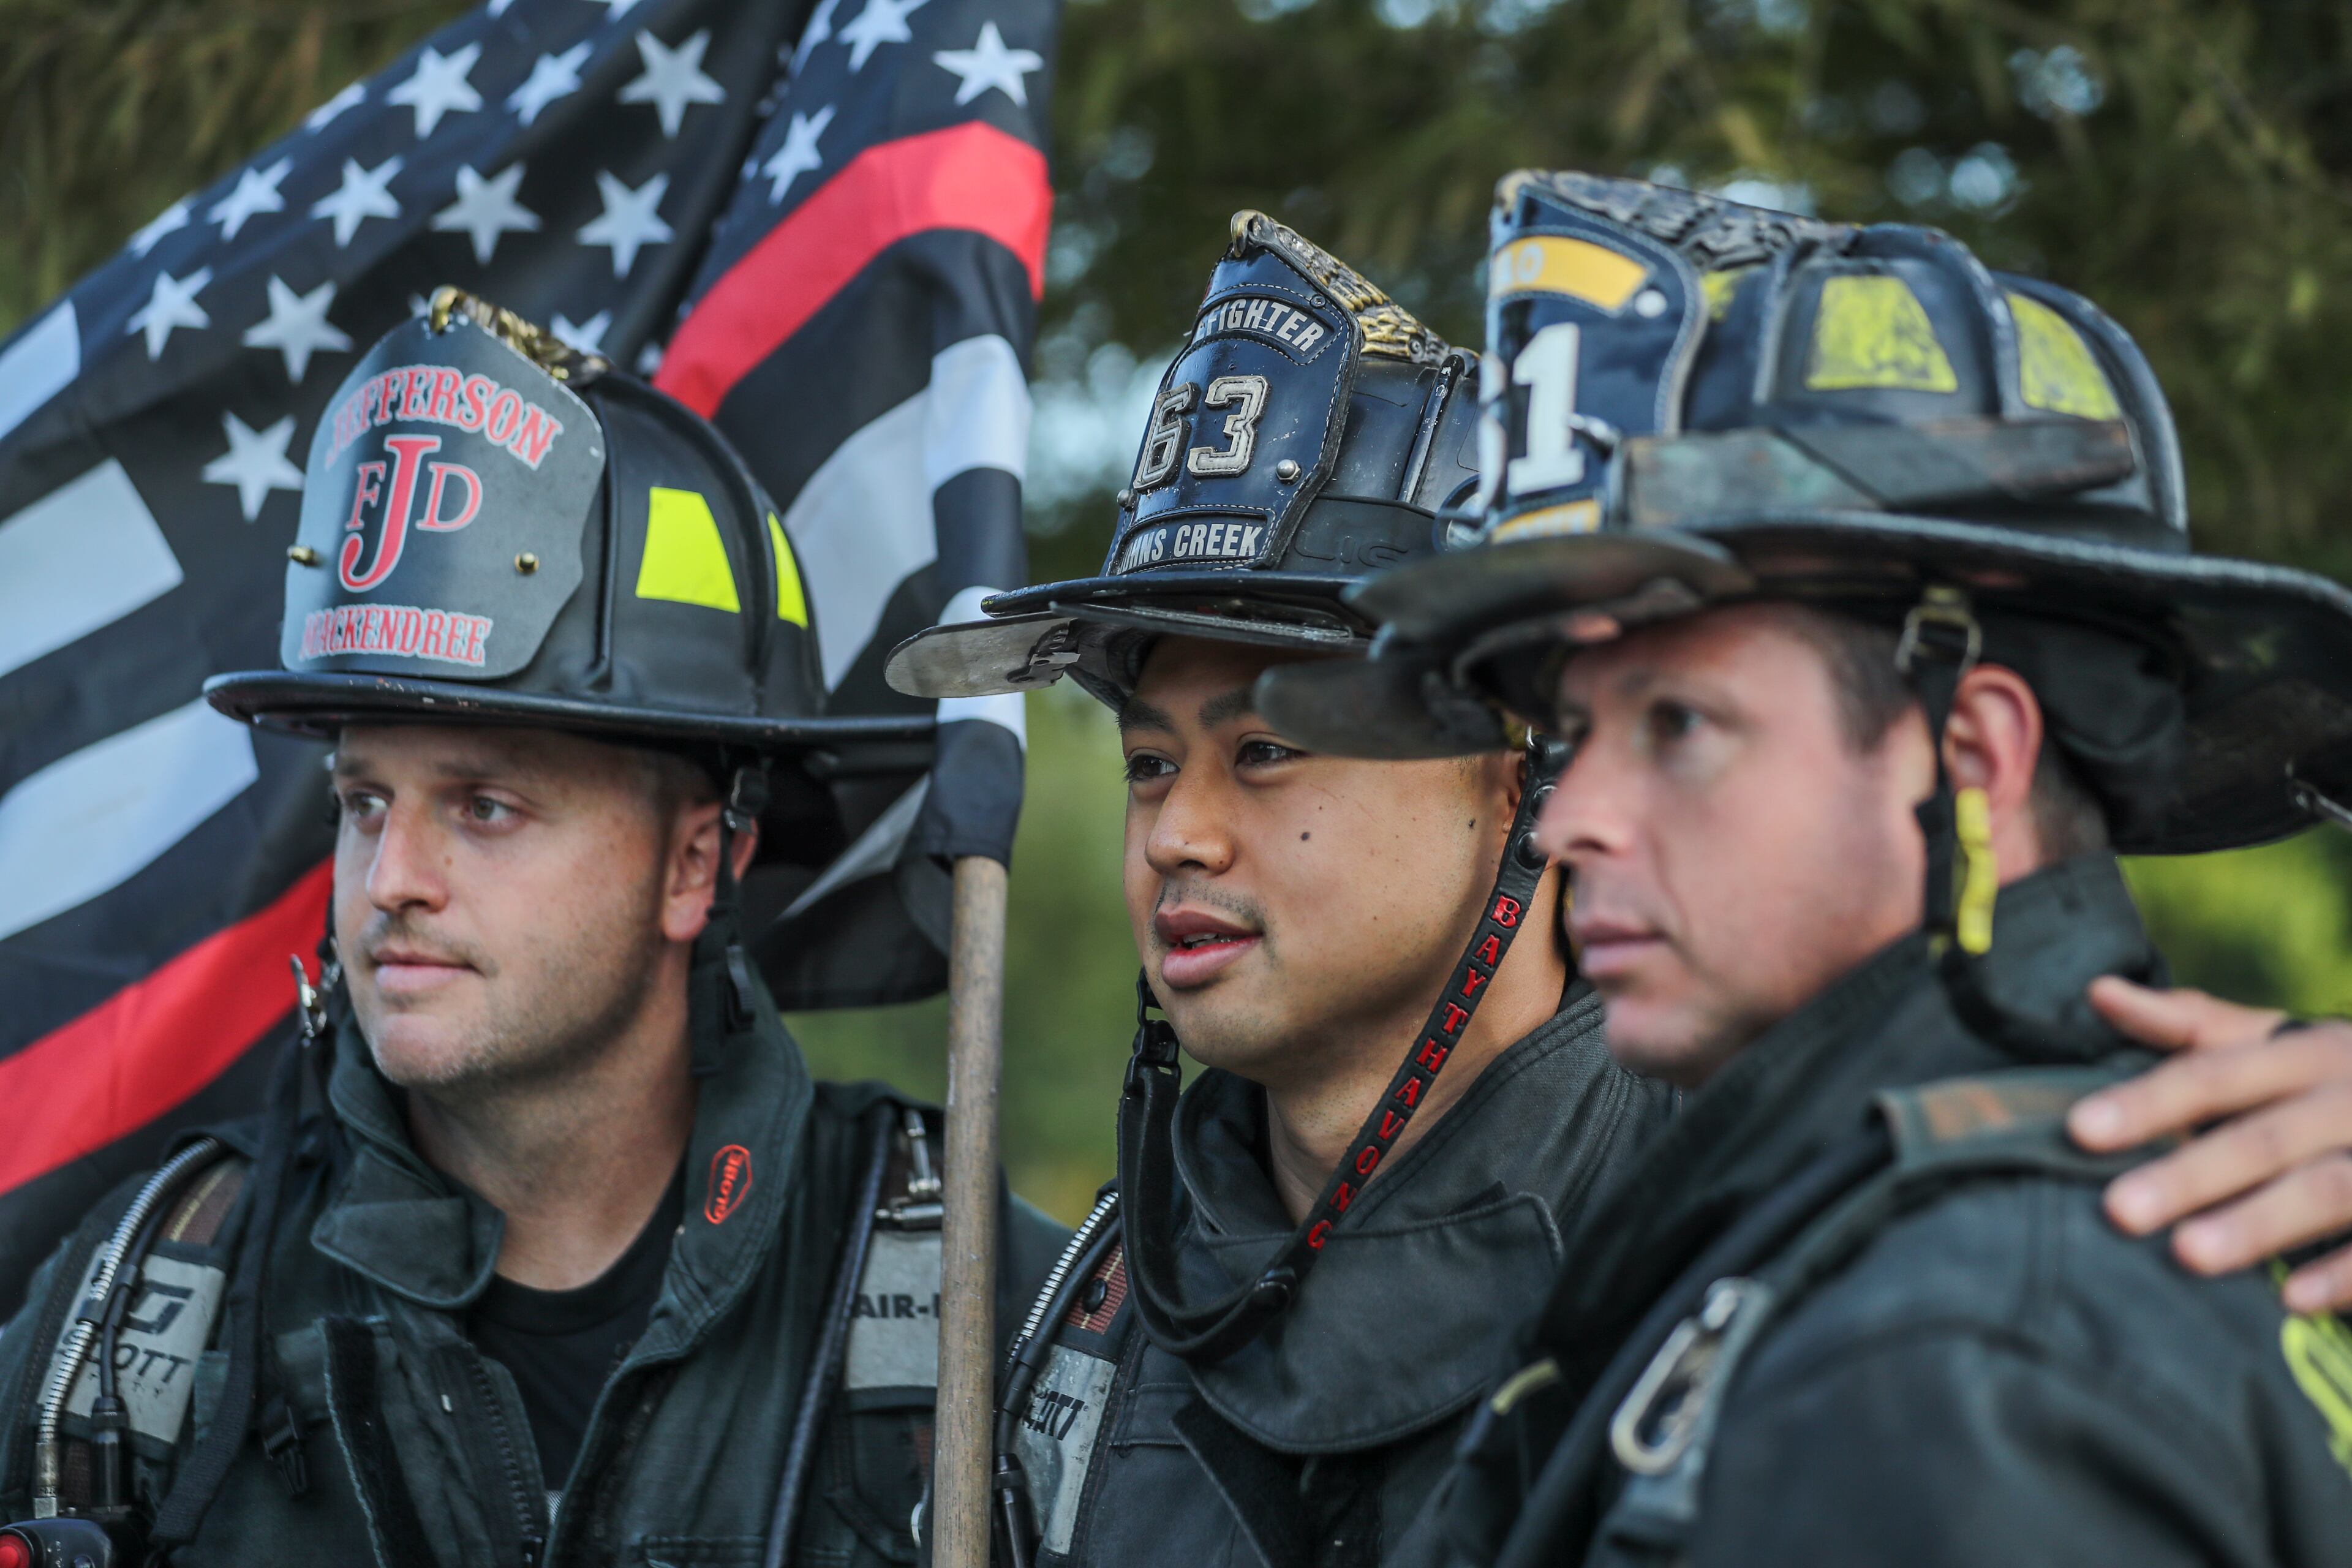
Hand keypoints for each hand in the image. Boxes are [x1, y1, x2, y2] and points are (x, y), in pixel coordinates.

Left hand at [2069, 976, 2351, 1313]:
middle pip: (2264, 1137)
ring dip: (2257, 1223)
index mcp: (2311, 1054)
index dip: (2148, 1101)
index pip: (2215, 1074)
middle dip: (2192, 1174)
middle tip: (2118, 1210)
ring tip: (2187, 1255)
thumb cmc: (2343, 1078)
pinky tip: (2292, 1300)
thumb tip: (2099, 991)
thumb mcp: (2284, 1042)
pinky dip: (2344, 1273)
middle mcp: (2351, 1099)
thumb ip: (2195, 1026)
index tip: (2078, 1129)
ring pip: (2326, 1188)